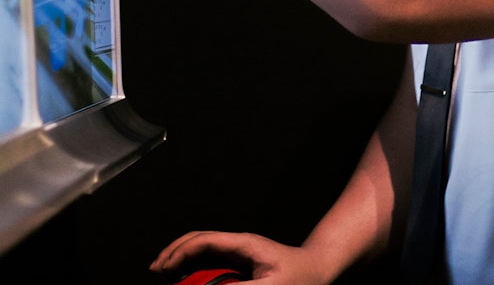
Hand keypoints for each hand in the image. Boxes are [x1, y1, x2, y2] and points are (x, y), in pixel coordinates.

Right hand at [150, 230, 334, 284]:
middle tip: (155, 270)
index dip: (181, 251)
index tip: (164, 267)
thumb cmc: (299, 275)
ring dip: (181, 256)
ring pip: (202, 246)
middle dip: (174, 251)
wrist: (316, 266)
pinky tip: (183, 276)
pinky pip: (211, 257)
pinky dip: (193, 264)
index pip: (206, 240)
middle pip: (199, 238)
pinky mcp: (240, 259)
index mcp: (245, 244)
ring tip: (163, 272)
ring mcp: (238, 250)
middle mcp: (239, 243)